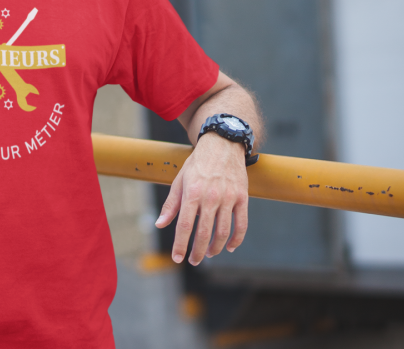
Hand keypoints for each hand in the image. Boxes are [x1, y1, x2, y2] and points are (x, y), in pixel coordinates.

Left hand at [155, 133, 248, 265]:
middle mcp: (211, 196)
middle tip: (193, 261)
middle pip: (204, 233)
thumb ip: (171, 204)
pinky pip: (242, 224)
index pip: (185, 225)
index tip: (177, 258)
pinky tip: (229, 247)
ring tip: (209, 254)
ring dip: (216, 248)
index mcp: (192, 192)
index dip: (180, 245)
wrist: (223, 144)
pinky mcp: (242, 197)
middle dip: (198, 251)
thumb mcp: (180, 179)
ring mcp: (229, 197)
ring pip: (223, 232)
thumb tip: (160, 225)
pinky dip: (236, 239)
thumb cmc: (198, 163)